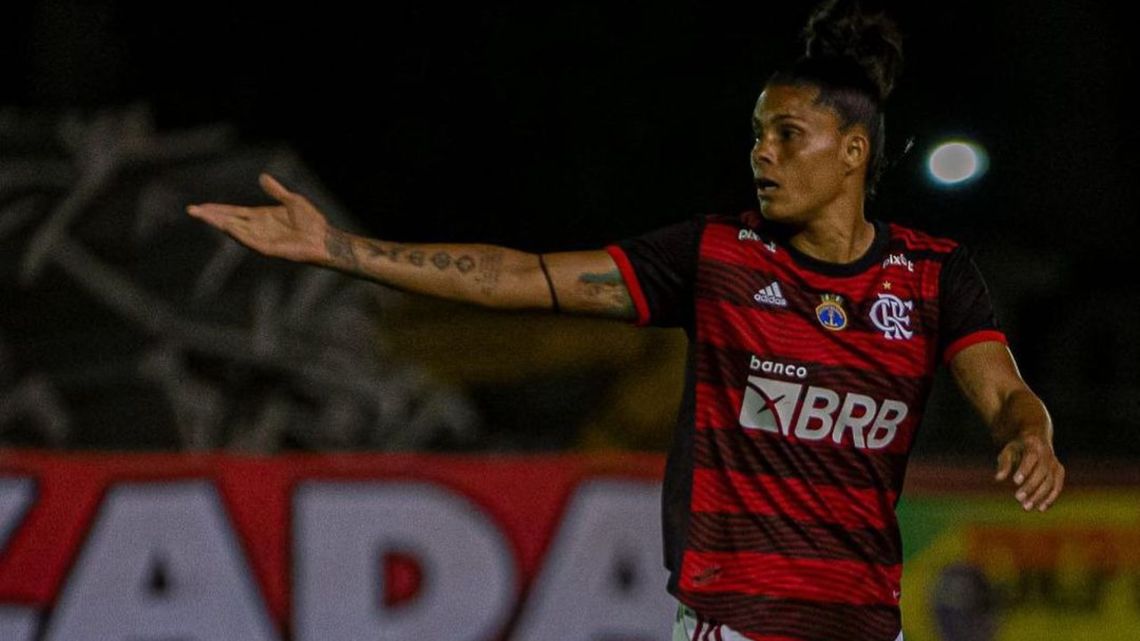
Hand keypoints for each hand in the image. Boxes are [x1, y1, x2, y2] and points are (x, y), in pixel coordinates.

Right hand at [186, 173, 331, 264]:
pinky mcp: (268, 248)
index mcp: (261, 217)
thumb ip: (275, 191)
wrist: (323, 238)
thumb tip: (262, 177)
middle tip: (192, 210)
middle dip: (211, 216)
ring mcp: (262, 239)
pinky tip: (227, 226)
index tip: (200, 207)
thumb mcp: (291, 200)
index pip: (234, 212)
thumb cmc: (311, 221)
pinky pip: (249, 240)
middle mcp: (258, 228)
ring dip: (220, 223)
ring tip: (204, 215)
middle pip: (229, 220)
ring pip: (235, 230)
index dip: (217, 209)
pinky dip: (238, 234)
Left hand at [995, 433, 1063, 511]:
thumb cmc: (1018, 447)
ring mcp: (1055, 463)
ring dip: (1040, 496)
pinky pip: (1057, 486)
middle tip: (1018, 498)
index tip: (1015, 481)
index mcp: (1034, 444)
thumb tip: (998, 478)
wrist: (1037, 439)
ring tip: (1026, 507)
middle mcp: (1047, 454)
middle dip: (1031, 486)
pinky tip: (1041, 508)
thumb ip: (1004, 464)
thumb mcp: (1008, 451)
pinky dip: (1050, 498)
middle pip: (1042, 471)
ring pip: (1051, 482)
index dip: (1025, 469)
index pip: (1031, 457)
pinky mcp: (1059, 472)